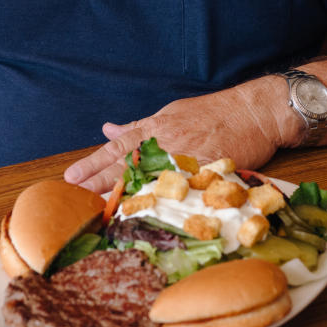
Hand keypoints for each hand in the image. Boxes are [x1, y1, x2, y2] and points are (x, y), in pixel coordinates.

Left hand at [62, 77, 294, 192]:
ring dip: (123, 195)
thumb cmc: (216, 112)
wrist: (255, 111)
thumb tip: (110, 129)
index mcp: (157, 127)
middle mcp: (165, 141)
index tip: (70, 176)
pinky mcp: (205, 171)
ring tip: (98, 209)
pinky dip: (162, 202)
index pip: (118, 147)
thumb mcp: (173, 112)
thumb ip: (140, 126)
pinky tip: (146, 215)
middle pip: (126, 164)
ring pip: (148, 178)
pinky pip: (181, 190)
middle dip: (98, 181)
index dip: (93, 162)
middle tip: (73, 195)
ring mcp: (185, 157)